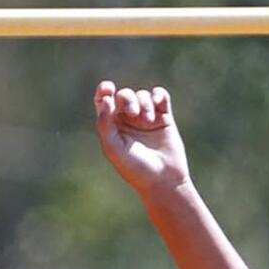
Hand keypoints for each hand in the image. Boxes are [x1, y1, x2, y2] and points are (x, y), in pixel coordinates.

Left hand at [93, 81, 190, 195]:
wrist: (162, 180)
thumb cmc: (134, 168)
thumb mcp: (113, 148)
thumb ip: (105, 124)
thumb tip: (106, 99)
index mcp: (112, 127)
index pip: (104, 101)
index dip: (104, 90)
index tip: (108, 88)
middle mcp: (128, 121)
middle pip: (124, 95)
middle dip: (127, 99)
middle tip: (132, 113)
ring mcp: (146, 118)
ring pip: (142, 95)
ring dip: (144, 103)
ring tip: (147, 121)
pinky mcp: (164, 119)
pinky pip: (160, 96)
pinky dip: (158, 95)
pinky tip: (158, 102)